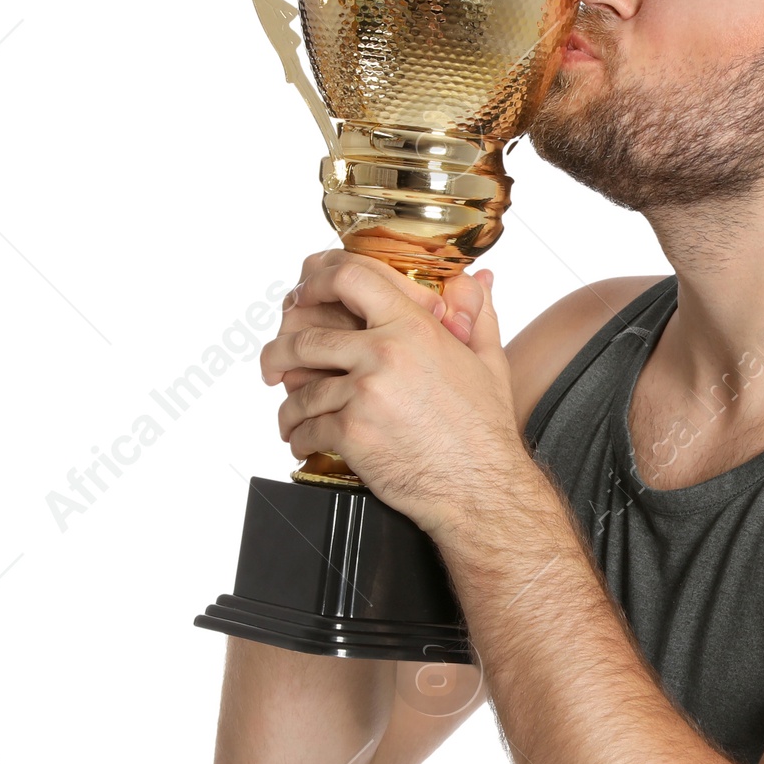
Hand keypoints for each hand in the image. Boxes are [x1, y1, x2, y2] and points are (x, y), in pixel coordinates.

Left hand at [262, 249, 525, 536]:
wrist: (481, 487)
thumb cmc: (484, 428)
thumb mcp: (488, 360)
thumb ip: (478, 314)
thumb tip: (479, 279)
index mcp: (414, 327)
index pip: (350, 276)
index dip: (316, 279)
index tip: (302, 295)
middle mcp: (385, 353)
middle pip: (305, 337)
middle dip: (279, 353)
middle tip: (275, 366)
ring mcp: (365, 393)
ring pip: (300, 389)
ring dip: (289, 406)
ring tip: (292, 418)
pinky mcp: (351, 432)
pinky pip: (306, 427)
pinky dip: (299, 437)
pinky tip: (305, 442)